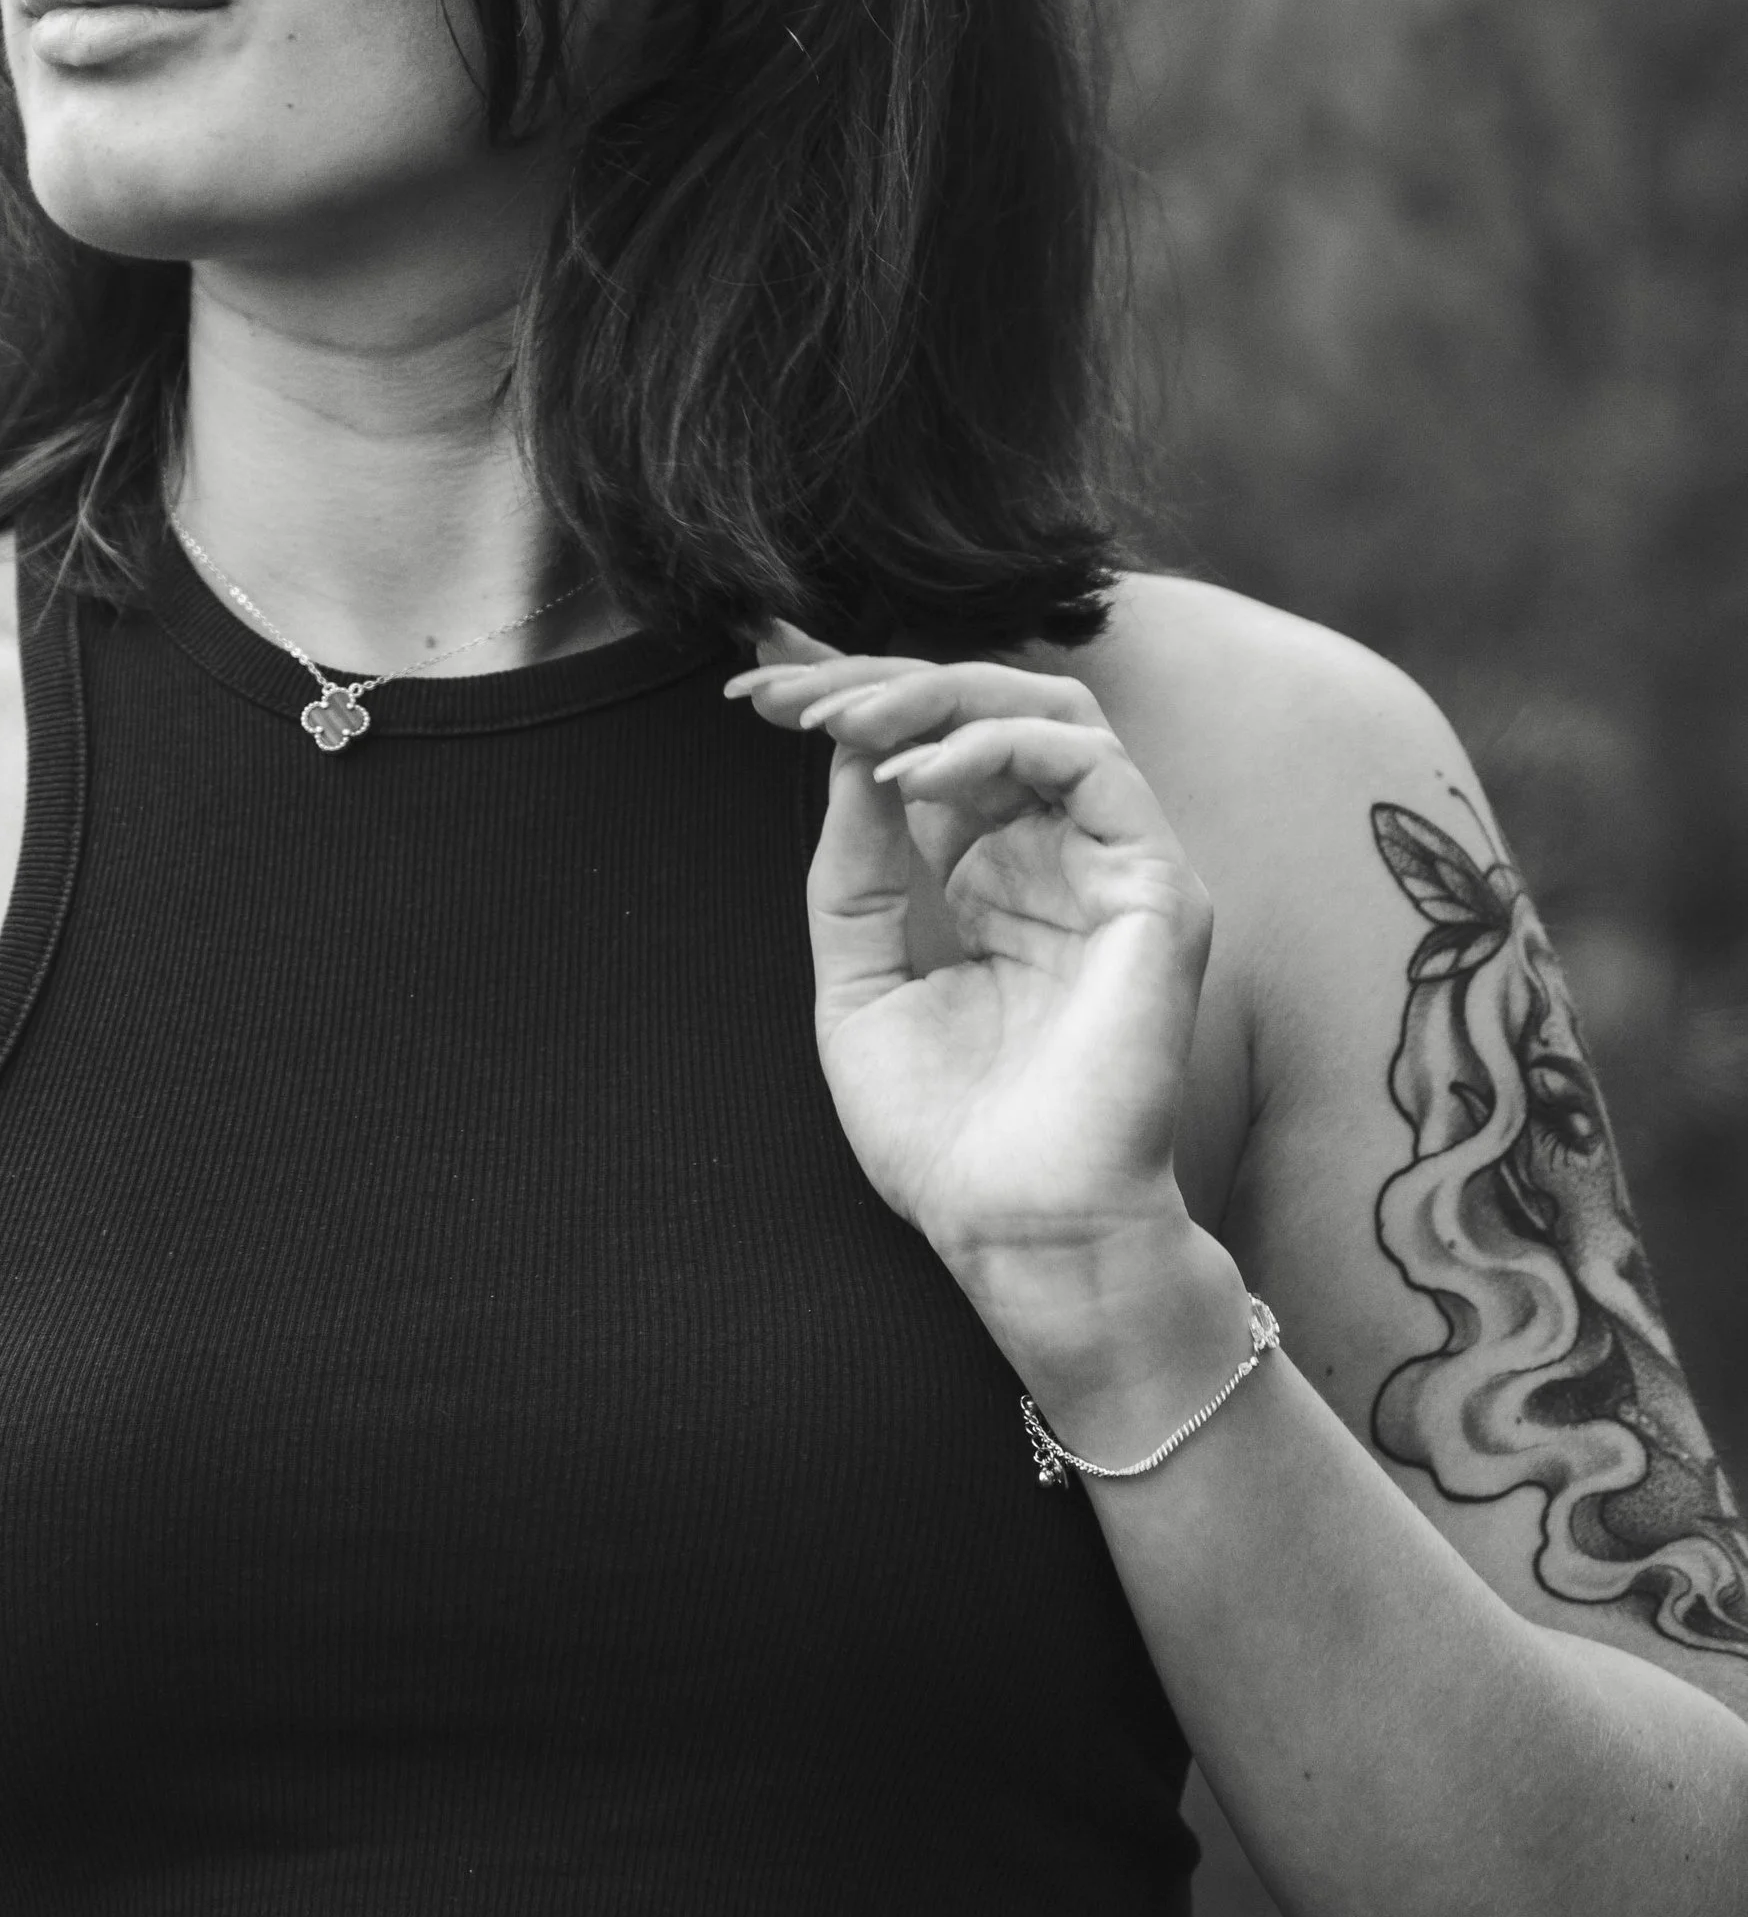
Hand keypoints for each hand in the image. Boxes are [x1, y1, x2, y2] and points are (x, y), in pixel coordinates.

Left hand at [730, 629, 1217, 1364]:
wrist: (1014, 1234)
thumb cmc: (945, 1137)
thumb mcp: (860, 980)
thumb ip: (855, 868)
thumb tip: (841, 752)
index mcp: (993, 879)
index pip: (934, 749)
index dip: (851, 706)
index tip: (756, 696)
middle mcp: (1058, 858)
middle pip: (987, 707)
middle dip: (880, 681)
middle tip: (789, 691)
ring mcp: (1115, 867)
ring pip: (1049, 707)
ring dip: (934, 697)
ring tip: (846, 722)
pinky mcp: (1160, 886)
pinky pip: (1092, 762)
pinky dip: (997, 745)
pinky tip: (910, 781)